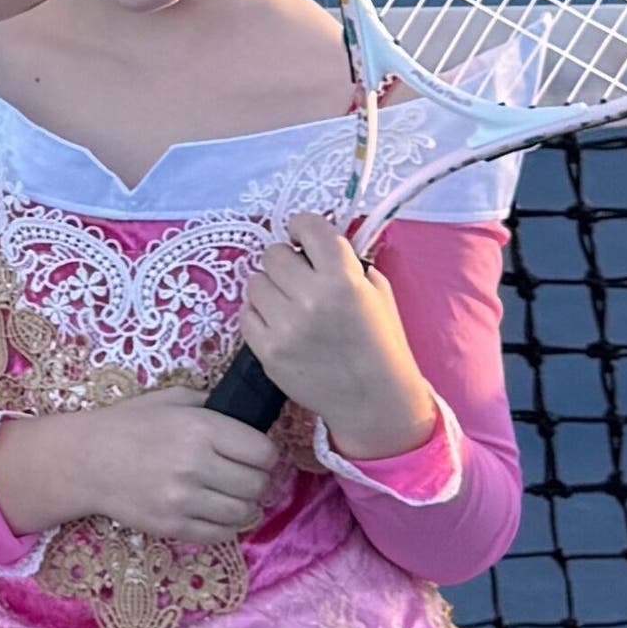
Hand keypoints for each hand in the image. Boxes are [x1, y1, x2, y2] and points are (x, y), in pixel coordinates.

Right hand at [12, 389, 277, 545]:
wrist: (86, 460)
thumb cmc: (129, 425)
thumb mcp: (171, 400)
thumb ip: (211, 405)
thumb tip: (248, 417)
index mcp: (200, 428)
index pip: (263, 452)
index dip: (265, 455)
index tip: (256, 455)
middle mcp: (196, 465)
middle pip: (257, 485)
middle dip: (257, 481)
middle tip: (245, 476)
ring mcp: (183, 500)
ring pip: (244, 513)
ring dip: (244, 505)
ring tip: (232, 496)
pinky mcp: (172, 527)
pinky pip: (220, 535)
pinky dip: (226, 526)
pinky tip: (215, 512)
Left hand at [237, 213, 440, 460]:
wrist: (374, 401)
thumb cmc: (380, 343)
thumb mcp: (376, 292)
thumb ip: (346, 263)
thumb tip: (310, 244)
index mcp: (344, 279)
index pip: (308, 226)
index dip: (302, 228)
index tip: (302, 237)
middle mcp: (311, 298)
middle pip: (273, 254)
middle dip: (286, 262)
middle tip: (299, 279)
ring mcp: (285, 326)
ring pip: (255, 282)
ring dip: (270, 289)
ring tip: (290, 305)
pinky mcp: (267, 351)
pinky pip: (245, 314)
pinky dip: (259, 316)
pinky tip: (279, 325)